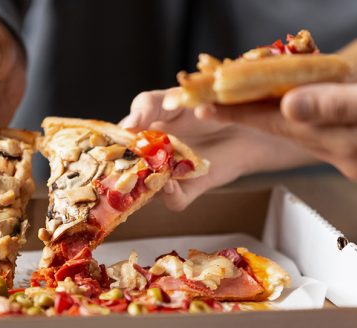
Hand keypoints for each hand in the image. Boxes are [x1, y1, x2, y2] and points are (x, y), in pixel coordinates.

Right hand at [121, 90, 316, 210]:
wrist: (247, 118)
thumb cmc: (208, 103)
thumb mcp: (173, 98)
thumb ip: (148, 106)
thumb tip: (127, 124)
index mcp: (142, 134)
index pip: (116, 144)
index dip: (108, 146)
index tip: (108, 143)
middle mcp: (153, 158)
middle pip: (128, 173)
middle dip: (120, 173)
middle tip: (117, 166)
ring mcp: (172, 174)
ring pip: (148, 189)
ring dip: (144, 184)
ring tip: (144, 173)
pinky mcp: (193, 186)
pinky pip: (175, 200)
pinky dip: (169, 195)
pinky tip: (169, 182)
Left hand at [197, 71, 356, 183]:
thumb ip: (341, 104)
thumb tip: (288, 104)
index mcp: (344, 142)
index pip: (276, 124)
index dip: (238, 111)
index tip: (202, 105)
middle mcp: (345, 156)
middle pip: (283, 132)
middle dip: (245, 115)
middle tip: (210, 102)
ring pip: (303, 136)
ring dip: (271, 119)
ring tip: (243, 103)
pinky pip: (326, 138)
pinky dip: (304, 122)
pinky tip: (301, 114)